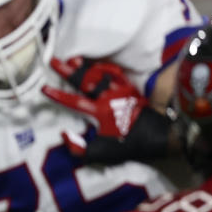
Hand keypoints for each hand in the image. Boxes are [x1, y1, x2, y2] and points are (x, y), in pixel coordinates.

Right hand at [41, 57, 171, 163]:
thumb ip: (82, 149)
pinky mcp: (133, 88)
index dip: (58, 95)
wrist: (166, 133)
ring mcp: (122, 90)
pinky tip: (99, 64)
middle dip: (67, 70)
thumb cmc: (135, 144)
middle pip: (84, 80)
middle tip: (54, 60)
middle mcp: (109, 96)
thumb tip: (64, 136)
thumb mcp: (107, 152)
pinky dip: (105, 67)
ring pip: (100, 73)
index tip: (44, 88)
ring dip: (86, 66)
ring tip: (74, 59)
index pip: (74, 101)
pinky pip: (116, 72)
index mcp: (101, 111)